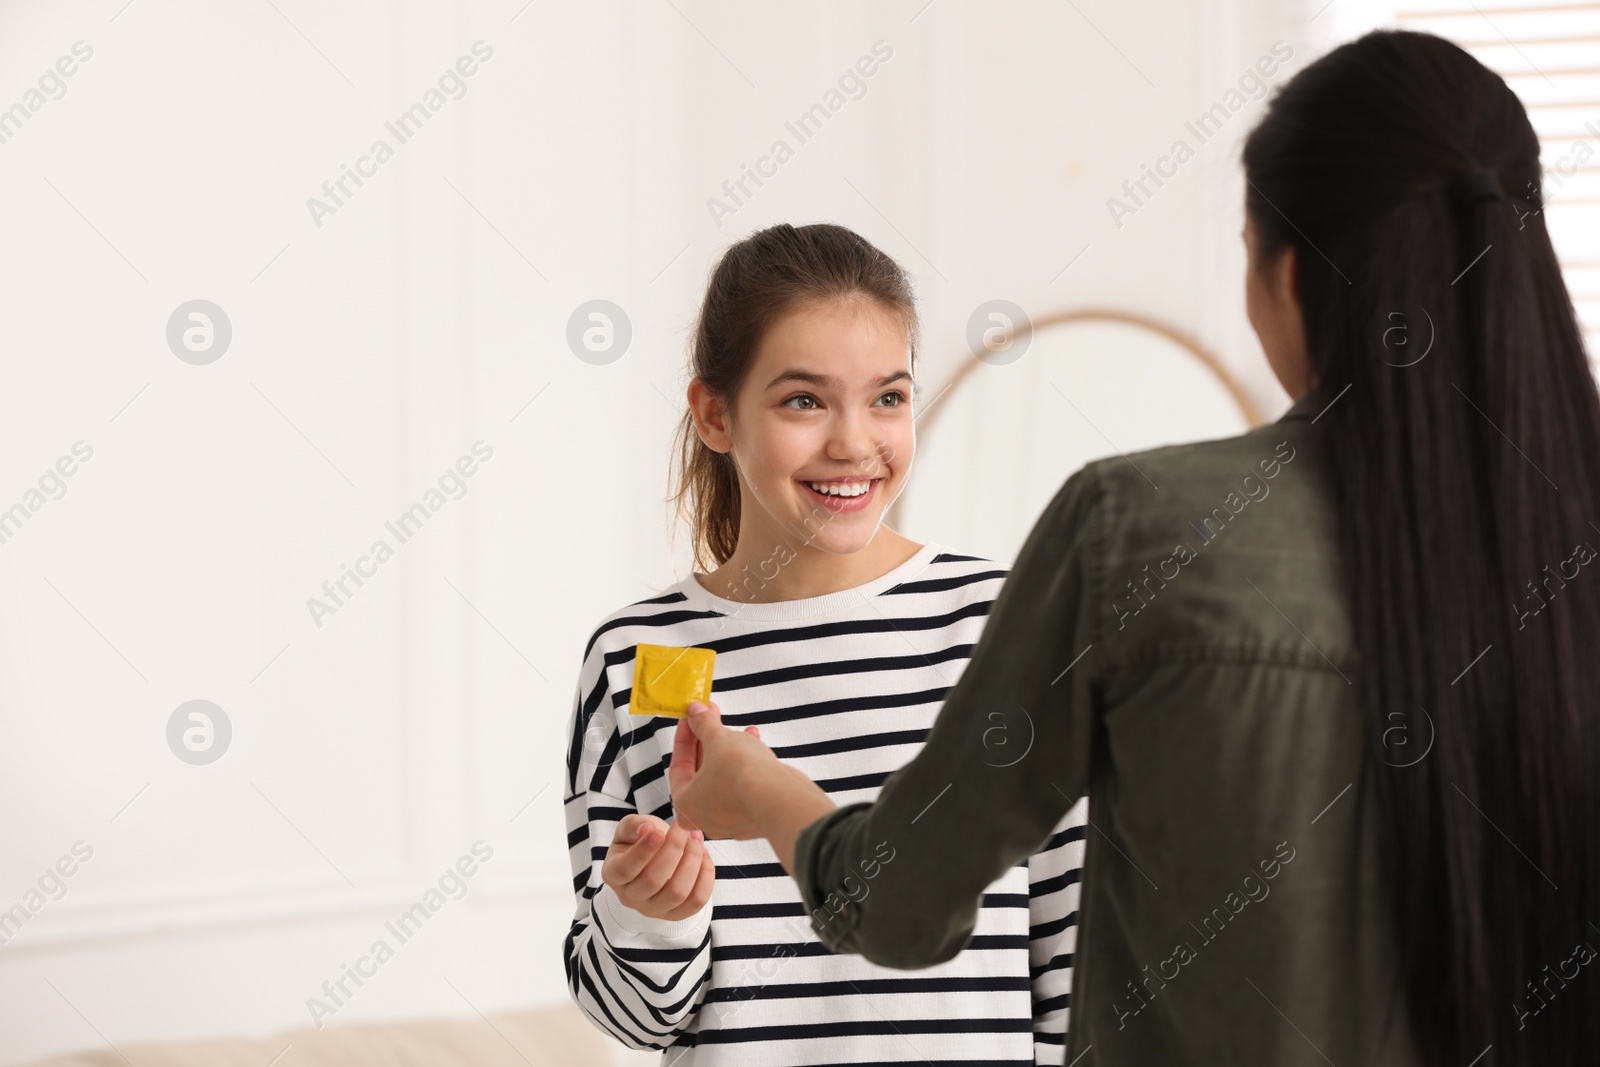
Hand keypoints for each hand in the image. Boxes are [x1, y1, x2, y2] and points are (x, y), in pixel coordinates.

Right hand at [600, 812, 714, 921]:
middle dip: (674, 850)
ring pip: (677, 893)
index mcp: (613, 875)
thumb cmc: (638, 841)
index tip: (659, 832)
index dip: (643, 851)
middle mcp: (630, 897)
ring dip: (692, 861)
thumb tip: (647, 830)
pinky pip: (696, 902)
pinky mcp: (675, 914)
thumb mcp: (629, 828)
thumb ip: (634, 826)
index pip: (625, 869)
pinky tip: (704, 855)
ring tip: (696, 838)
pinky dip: (705, 877)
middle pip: (653, 880)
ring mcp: (653, 910)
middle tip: (685, 828)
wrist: (653, 859)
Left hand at [669, 700, 781, 839]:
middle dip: (709, 741)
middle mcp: (705, 818)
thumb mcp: (717, 739)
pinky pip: (743, 787)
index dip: (685, 736)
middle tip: (712, 718)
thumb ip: (703, 724)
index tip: (691, 719)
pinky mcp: (754, 818)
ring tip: (740, 731)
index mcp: (685, 805)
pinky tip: (755, 744)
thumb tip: (696, 712)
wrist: (779, 798)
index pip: (679, 765)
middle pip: (702, 772)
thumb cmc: (740, 774)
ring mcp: (731, 821)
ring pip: (724, 778)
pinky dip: (746, 766)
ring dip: (730, 751)